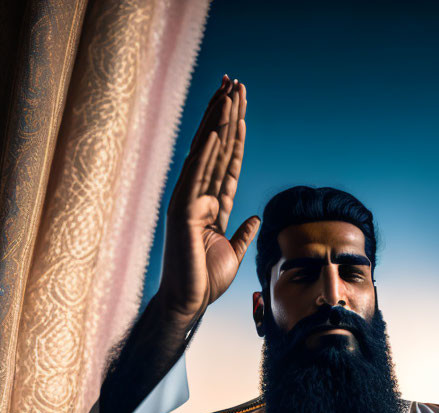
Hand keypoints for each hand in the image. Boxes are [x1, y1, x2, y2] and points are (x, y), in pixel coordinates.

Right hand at [159, 76, 259, 321]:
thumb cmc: (206, 281)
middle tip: (235, 82)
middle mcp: (198, 197)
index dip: (236, 135)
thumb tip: (256, 219)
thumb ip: (244, 233)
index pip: (227, 161)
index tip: (242, 108)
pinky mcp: (182, 212)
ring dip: (218, 123)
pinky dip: (206, 153)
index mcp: (211, 205)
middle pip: (217, 148)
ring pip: (206, 154)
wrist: (189, 302)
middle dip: (226, 115)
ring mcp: (188, 201)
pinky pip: (196, 177)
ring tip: (228, 93)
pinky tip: (216, 130)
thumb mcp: (233, 252)